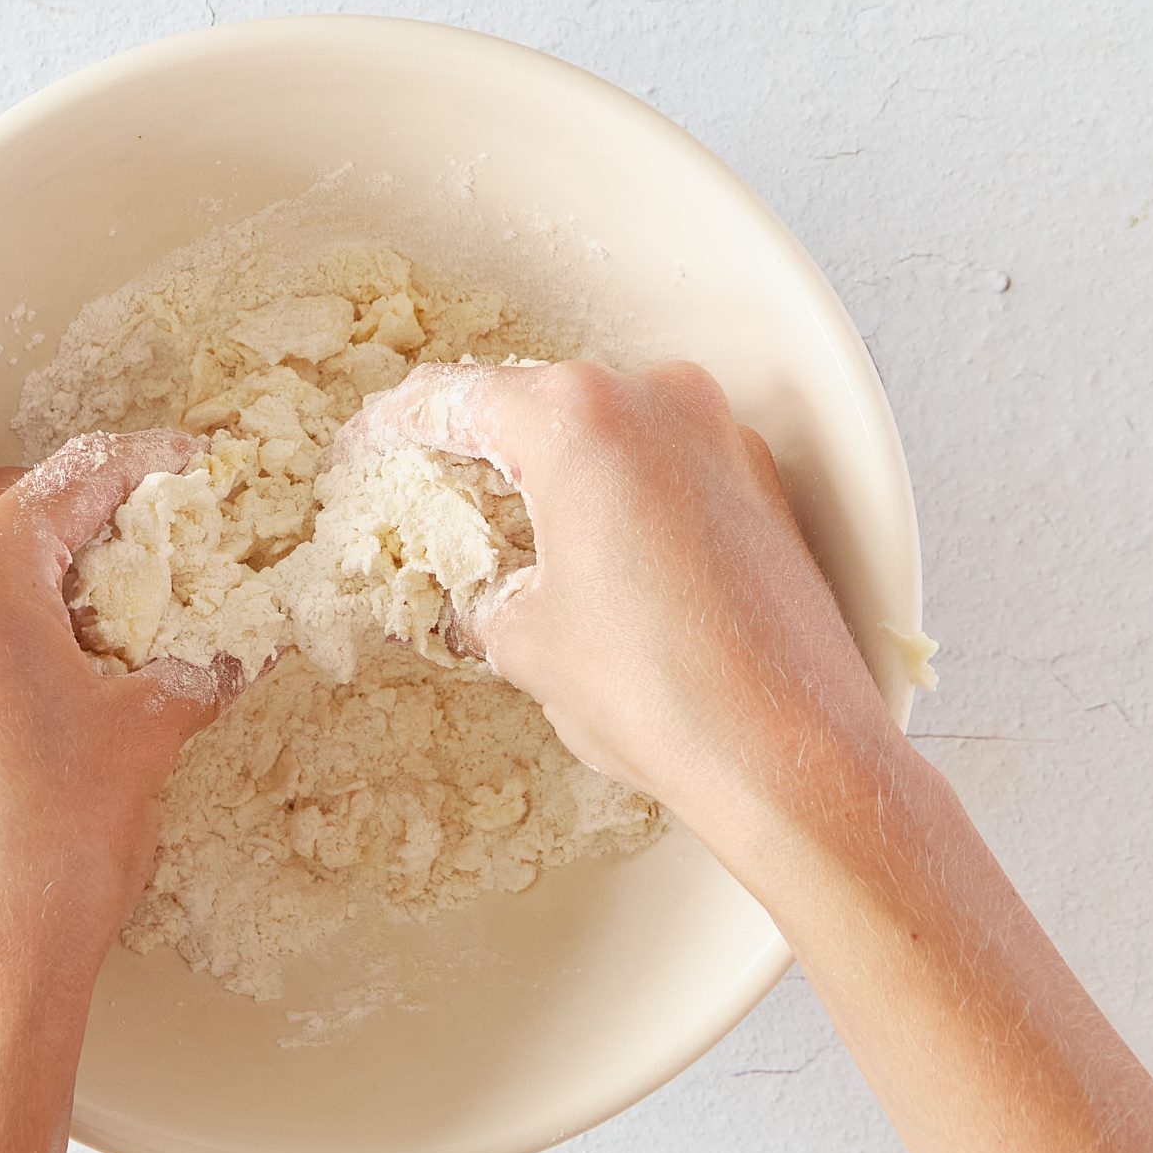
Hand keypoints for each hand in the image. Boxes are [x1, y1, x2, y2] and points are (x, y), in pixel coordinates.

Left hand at [0, 430, 232, 1031]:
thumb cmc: (50, 854)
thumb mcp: (149, 733)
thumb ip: (196, 658)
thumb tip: (235, 636)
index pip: (74, 480)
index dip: (150, 469)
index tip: (196, 471)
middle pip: (13, 511)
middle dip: (94, 523)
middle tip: (171, 548)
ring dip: (46, 576)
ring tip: (125, 619)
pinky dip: (4, 625)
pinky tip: (66, 672)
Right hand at [338, 360, 898, 847]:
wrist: (790, 753)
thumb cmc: (658, 692)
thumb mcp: (526, 643)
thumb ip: (481, 597)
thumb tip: (471, 599)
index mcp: (580, 419)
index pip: (458, 400)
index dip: (394, 429)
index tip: (362, 451)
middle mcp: (658, 399)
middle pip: (536, 404)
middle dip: (475, 446)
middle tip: (423, 488)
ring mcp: (720, 436)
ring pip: (606, 432)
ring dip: (550, 470)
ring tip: (501, 529)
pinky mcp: (760, 483)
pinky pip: (662, 465)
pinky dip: (614, 494)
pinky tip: (588, 553)